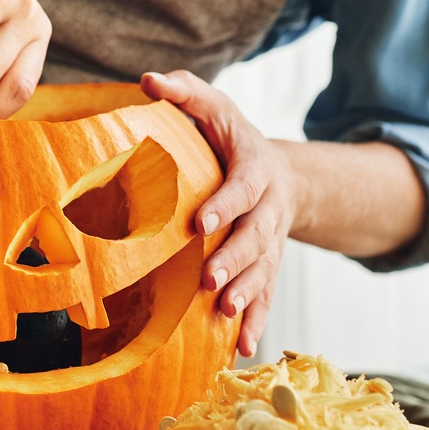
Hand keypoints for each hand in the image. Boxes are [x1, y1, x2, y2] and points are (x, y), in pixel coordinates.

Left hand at [140, 70, 293, 357]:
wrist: (279, 174)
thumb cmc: (230, 138)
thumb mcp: (214, 107)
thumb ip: (185, 91)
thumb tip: (149, 80)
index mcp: (256, 169)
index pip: (243, 189)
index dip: (225, 205)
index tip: (200, 223)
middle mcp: (270, 209)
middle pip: (257, 237)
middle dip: (235, 260)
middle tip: (209, 280)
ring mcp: (272, 242)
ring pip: (264, 272)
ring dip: (247, 295)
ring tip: (225, 314)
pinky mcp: (268, 268)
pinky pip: (266, 297)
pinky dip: (256, 322)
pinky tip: (241, 349)